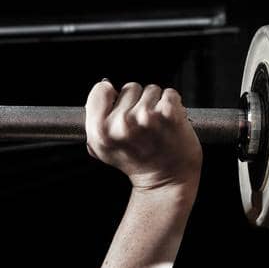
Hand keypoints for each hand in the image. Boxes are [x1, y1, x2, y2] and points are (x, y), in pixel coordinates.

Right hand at [84, 81, 200, 194]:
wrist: (166, 179)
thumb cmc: (137, 162)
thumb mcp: (103, 150)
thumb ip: (96, 122)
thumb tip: (102, 90)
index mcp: (100, 131)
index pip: (100, 89)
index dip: (111, 97)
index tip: (119, 108)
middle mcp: (121, 123)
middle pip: (129, 88)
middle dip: (136, 102)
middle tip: (141, 126)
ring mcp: (146, 116)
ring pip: (151, 90)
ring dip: (155, 104)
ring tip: (156, 126)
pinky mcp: (168, 112)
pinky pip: (169, 94)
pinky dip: (172, 105)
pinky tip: (168, 123)